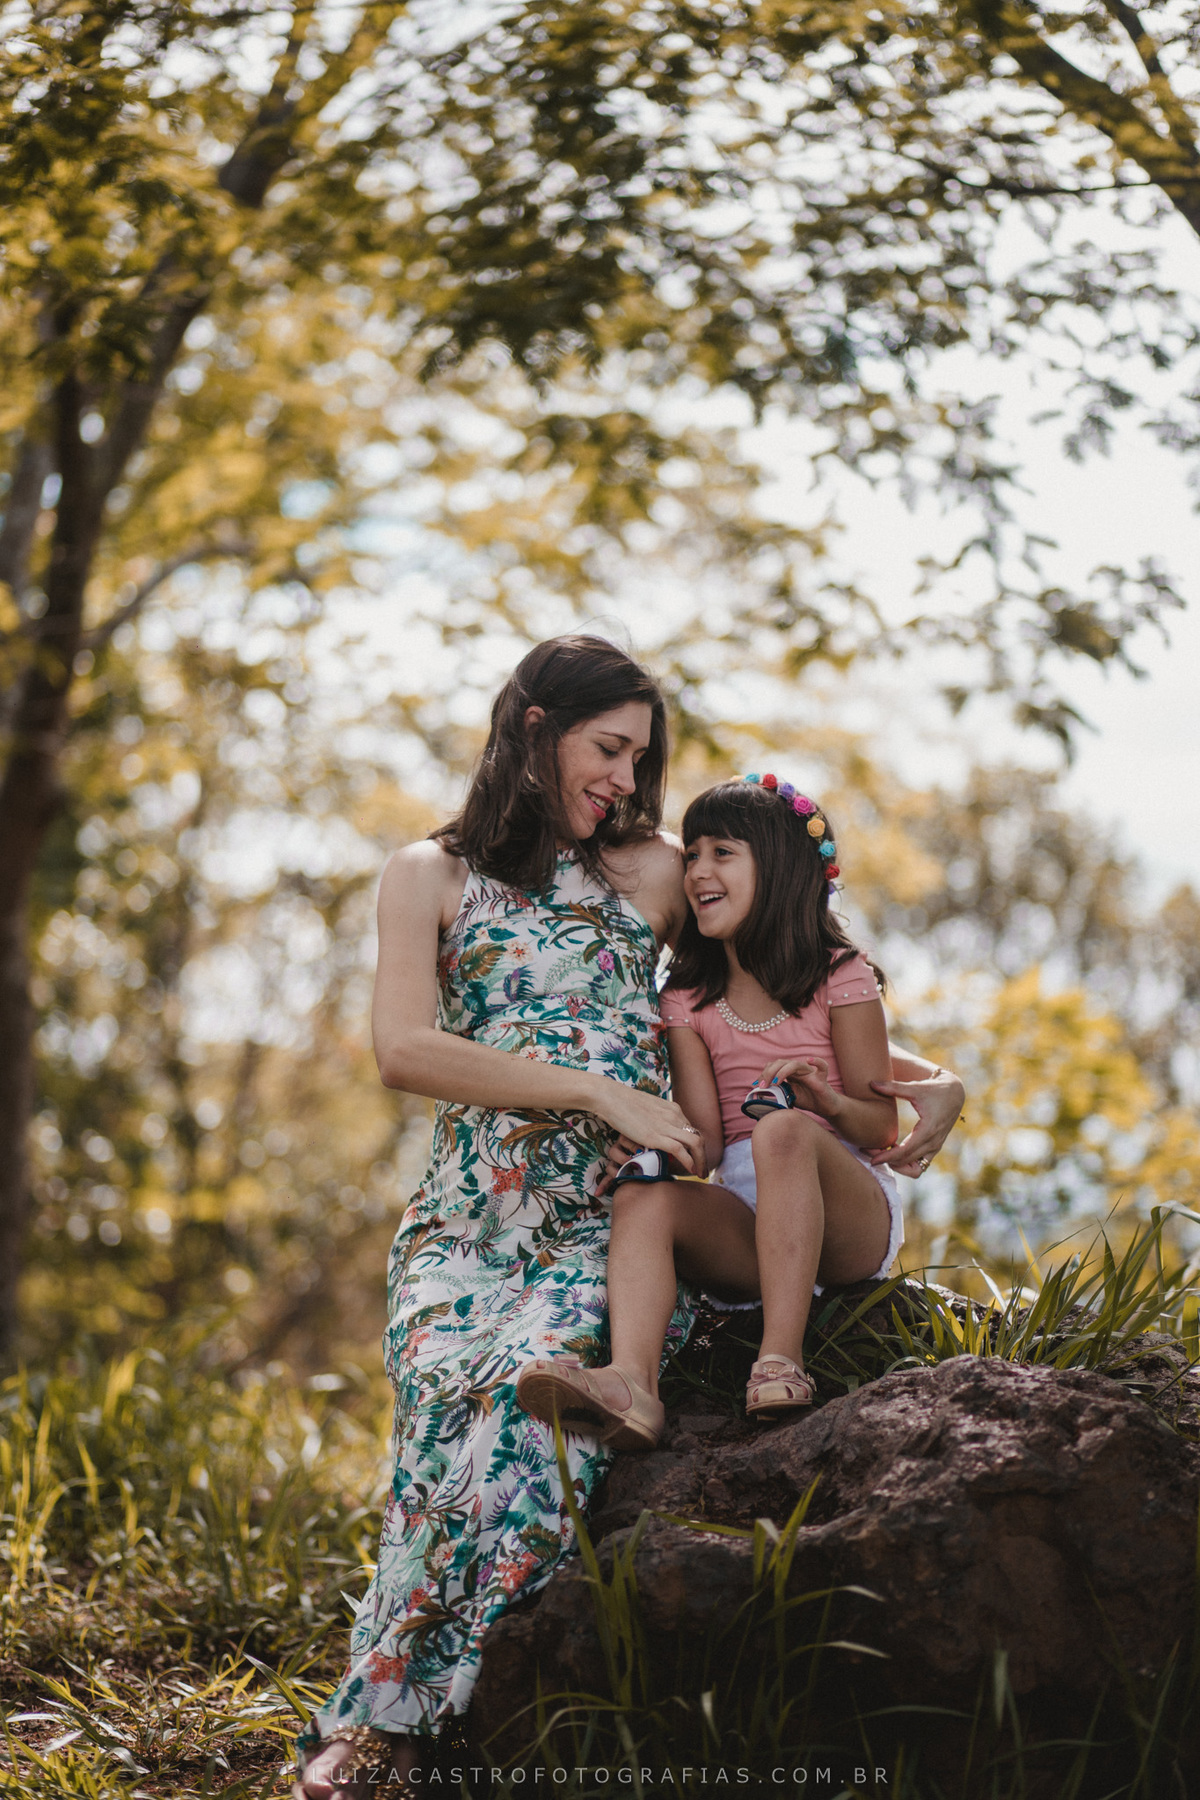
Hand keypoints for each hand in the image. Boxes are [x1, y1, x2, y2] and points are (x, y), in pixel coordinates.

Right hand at [589, 1081, 703, 1176]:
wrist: (611, 1097)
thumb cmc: (624, 1102)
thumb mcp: (647, 1109)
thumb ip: (656, 1119)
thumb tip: (658, 1130)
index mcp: (673, 1109)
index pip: (691, 1130)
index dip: (694, 1147)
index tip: (694, 1158)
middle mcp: (674, 1116)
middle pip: (698, 1137)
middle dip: (703, 1155)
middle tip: (702, 1169)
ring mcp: (666, 1125)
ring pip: (696, 1144)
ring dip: (701, 1161)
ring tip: (700, 1173)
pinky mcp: (656, 1136)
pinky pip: (680, 1150)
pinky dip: (689, 1162)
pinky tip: (690, 1170)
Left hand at [758, 1055, 840, 1121]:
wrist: (824, 1107)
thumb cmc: (807, 1099)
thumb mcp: (788, 1097)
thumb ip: (777, 1094)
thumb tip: (760, 1096)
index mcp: (788, 1073)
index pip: (773, 1066)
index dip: (763, 1074)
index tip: (755, 1086)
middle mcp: (798, 1070)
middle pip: (781, 1062)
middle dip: (769, 1072)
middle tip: (762, 1085)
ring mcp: (809, 1072)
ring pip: (795, 1064)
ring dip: (782, 1072)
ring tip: (775, 1082)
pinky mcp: (821, 1078)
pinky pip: (822, 1066)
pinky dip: (817, 1061)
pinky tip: (809, 1060)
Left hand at [867, 1068, 964, 1176]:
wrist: (955, 1093)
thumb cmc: (934, 1089)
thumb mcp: (915, 1087)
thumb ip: (893, 1087)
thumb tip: (872, 1083)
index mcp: (928, 1130)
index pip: (905, 1152)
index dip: (887, 1157)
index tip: (872, 1159)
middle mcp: (933, 1142)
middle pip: (906, 1161)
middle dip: (886, 1160)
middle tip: (868, 1153)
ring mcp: (935, 1147)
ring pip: (914, 1169)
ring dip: (897, 1165)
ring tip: (880, 1154)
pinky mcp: (935, 1148)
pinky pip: (920, 1165)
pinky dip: (906, 1164)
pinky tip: (892, 1152)